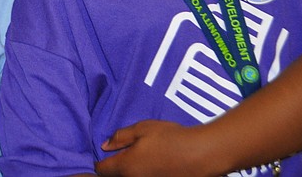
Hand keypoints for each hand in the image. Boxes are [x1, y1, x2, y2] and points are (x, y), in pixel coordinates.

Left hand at [95, 120, 215, 176]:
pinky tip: (151, 166)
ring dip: (128, 173)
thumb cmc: (171, 138)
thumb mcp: (142, 129)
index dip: (100, 162)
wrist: (201, 154)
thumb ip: (120, 137)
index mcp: (125, 166)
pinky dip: (142, 175)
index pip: (101, 170)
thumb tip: (105, 146)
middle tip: (123, 157)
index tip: (107, 155)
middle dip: (114, 170)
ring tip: (140, 160)